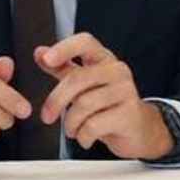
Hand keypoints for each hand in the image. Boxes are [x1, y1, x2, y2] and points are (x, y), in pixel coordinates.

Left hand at [37, 33, 172, 159]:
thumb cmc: (108, 104)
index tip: (46, 59)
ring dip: (70, 123)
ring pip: (83, 105)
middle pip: (77, 79)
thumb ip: (62, 67)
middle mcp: (117, 71)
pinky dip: (83, 136)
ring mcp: (126, 91)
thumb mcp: (85, 83)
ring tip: (72, 130)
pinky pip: (94, 125)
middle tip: (46, 116)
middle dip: (56, 101)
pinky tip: (85, 137)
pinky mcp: (129, 114)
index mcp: (104, 59)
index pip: (85, 42)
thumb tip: (39, 52)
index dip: (64, 48)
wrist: (140, 129)